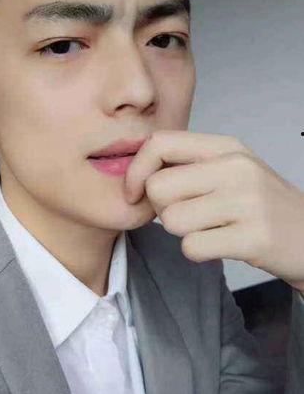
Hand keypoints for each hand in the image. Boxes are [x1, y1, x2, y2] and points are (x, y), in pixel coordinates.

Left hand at [124, 130, 303, 292]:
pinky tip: (220, 244)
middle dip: (160, 208)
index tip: (134, 192)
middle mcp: (236, 168)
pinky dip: (197, 251)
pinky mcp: (254, 238)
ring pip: (171, 220)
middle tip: (186, 214)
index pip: (159, 142)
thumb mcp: (228, 170)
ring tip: (210, 228)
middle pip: (157, 187)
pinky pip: (191, 247)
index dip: (136, 169)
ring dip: (182, 231)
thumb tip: (135, 175)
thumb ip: (186, 165)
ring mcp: (248, 202)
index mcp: (225, 147)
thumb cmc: (258, 204)